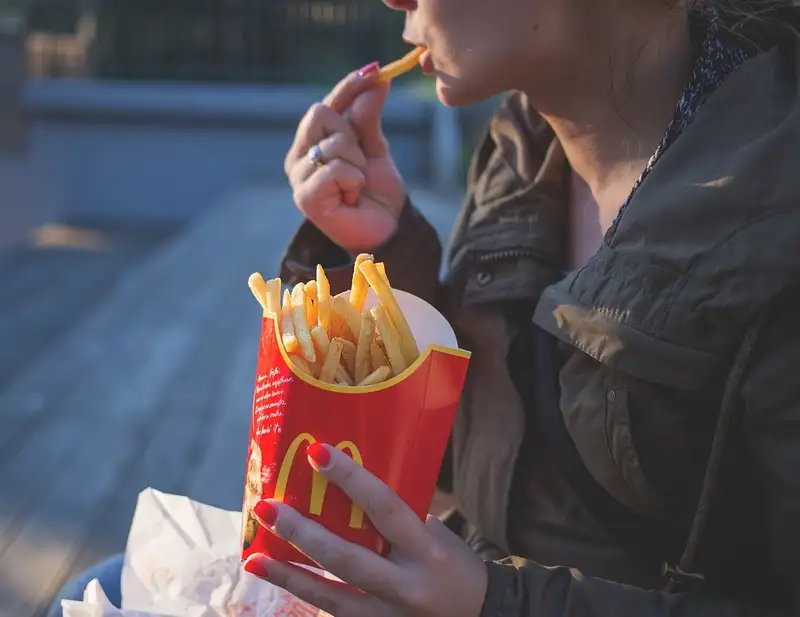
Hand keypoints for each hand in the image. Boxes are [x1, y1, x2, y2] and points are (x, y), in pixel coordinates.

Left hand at [244, 444, 487, 616]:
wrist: (478, 616)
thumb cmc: (453, 563)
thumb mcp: (434, 534)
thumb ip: (396, 517)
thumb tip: (348, 487)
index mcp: (426, 550)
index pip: (385, 508)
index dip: (351, 480)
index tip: (317, 453)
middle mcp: (406, 586)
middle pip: (346, 559)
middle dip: (302, 533)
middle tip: (267, 508)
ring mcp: (389, 616)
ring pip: (330, 597)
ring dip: (288, 576)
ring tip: (253, 559)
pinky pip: (334, 613)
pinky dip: (305, 596)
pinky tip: (278, 580)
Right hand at [284, 66, 407, 253]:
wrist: (387, 229)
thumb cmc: (377, 192)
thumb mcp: (376, 148)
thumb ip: (368, 117)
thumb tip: (377, 79)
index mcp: (310, 143)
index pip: (325, 104)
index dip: (348, 86)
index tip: (375, 70)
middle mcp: (298, 158)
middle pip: (320, 114)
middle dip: (352, 135)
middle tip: (361, 163)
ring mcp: (298, 178)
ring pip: (332, 143)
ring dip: (357, 164)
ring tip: (357, 186)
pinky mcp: (305, 198)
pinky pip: (335, 169)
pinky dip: (353, 181)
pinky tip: (352, 198)